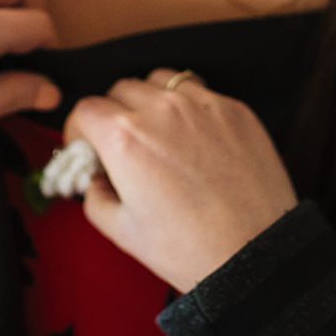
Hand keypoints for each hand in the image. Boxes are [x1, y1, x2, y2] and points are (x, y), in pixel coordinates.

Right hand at [65, 68, 298, 292]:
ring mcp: (203, 105)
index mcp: (126, 138)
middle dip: (113, 114)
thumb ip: (94, 196)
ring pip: (160, 81)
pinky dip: (188, 107)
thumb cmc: (190, 248)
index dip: (80, 130)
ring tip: (159, 134)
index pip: (86, 109)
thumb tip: (95, 178)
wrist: (256, 254)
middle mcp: (163, 110)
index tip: (87, 145)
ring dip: (150, 101)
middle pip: (120, 90)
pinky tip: (194, 138)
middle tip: (122, 146)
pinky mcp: (235, 110)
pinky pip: (199, 91)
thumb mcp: (122, 231)